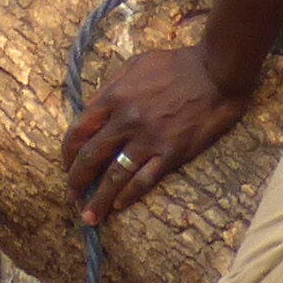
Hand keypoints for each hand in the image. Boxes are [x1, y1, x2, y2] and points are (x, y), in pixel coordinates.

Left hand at [65, 45, 243, 223]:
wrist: (216, 72)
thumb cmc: (177, 65)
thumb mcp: (136, 65)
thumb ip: (112, 88)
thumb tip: (93, 109)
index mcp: (114, 97)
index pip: (78, 131)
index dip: (68, 153)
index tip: (66, 165)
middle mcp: (125, 121)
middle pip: (90, 158)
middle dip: (76, 181)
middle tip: (72, 196)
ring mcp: (148, 140)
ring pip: (114, 176)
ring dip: (98, 199)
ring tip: (89, 217)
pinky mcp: (171, 153)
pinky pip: (144, 180)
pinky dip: (128, 195)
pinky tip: (119, 206)